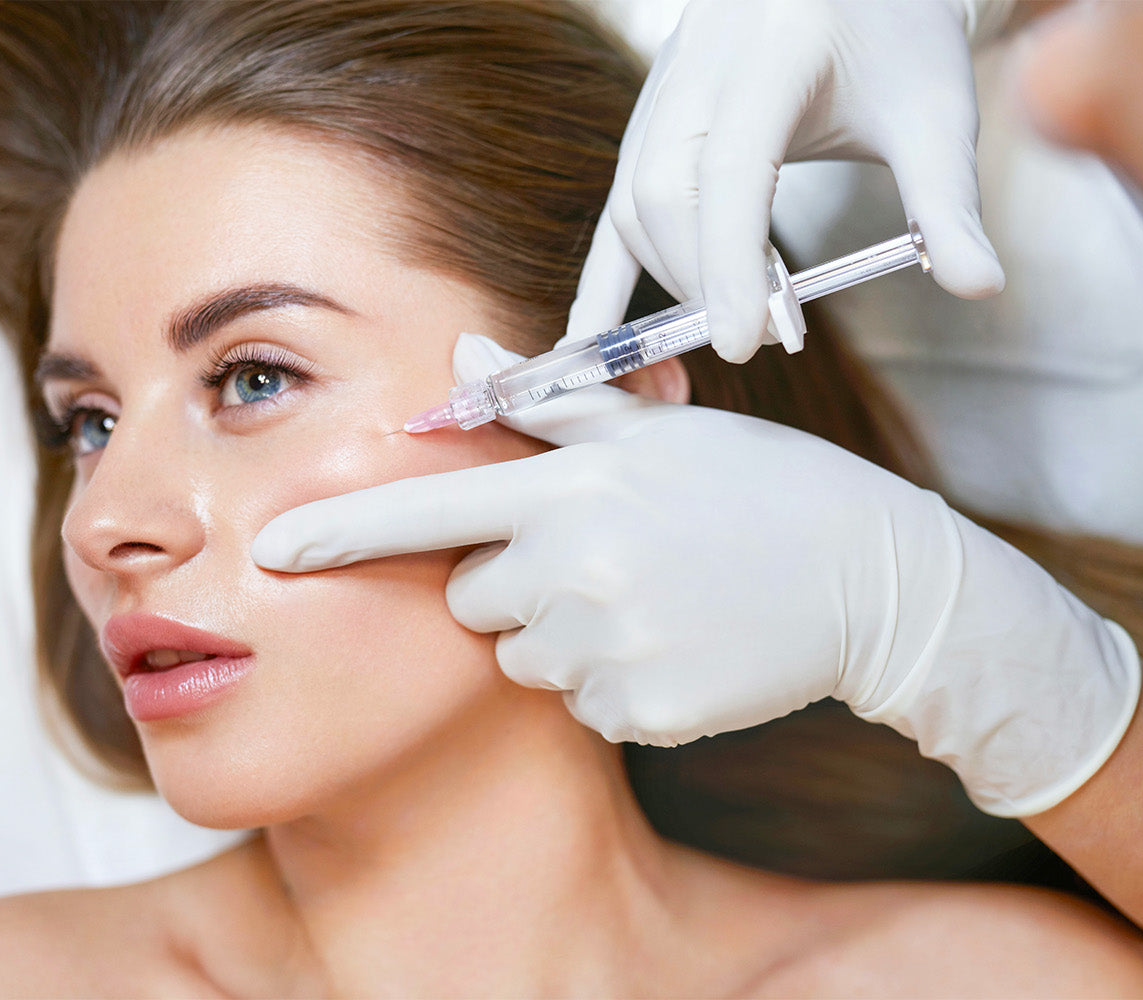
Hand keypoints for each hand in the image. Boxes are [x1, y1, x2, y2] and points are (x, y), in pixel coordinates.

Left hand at [253, 334, 1137, 816]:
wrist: (873, 578)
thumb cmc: (759, 485)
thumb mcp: (661, 427)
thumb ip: (551, 399)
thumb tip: (466, 350)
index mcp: (570, 486)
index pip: (427, 511)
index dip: (340, 533)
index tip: (268, 554)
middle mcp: (575, 565)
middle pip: (474, 599)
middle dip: (513, 583)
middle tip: (602, 557)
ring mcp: (608, 643)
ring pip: (527, 657)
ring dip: (568, 634)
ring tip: (652, 597)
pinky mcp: (640, 710)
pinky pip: (584, 704)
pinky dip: (617, 682)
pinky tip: (678, 645)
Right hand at [570, 0, 1004, 360]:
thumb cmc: (896, 35)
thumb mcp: (935, 114)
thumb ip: (948, 204)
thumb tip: (981, 285)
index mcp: (769, 56)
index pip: (728, 170)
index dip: (727, 260)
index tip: (741, 341)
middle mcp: (696, 70)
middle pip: (662, 193)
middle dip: (700, 279)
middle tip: (761, 336)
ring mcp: (660, 97)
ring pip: (633, 204)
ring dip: (671, 279)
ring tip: (731, 324)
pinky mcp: (648, 126)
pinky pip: (614, 209)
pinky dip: (604, 278)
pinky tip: (593, 340)